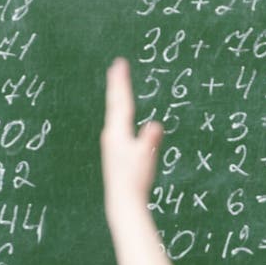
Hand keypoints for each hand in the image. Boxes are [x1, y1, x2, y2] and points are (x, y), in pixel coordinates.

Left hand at [101, 58, 163, 219]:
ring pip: (113, 114)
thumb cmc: (135, 180)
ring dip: (116, 98)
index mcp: (118, 133)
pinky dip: (118, 113)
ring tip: (117, 85)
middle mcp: (111, 135)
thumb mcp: (145, 158)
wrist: (122, 200)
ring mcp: (110, 144)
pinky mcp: (113, 152)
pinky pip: (116, 124)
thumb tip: (155, 126)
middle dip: (116, 85)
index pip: (120, 101)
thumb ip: (150, 140)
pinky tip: (120, 116)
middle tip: (116, 67)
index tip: (119, 64)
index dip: (121, 82)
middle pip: (114, 104)